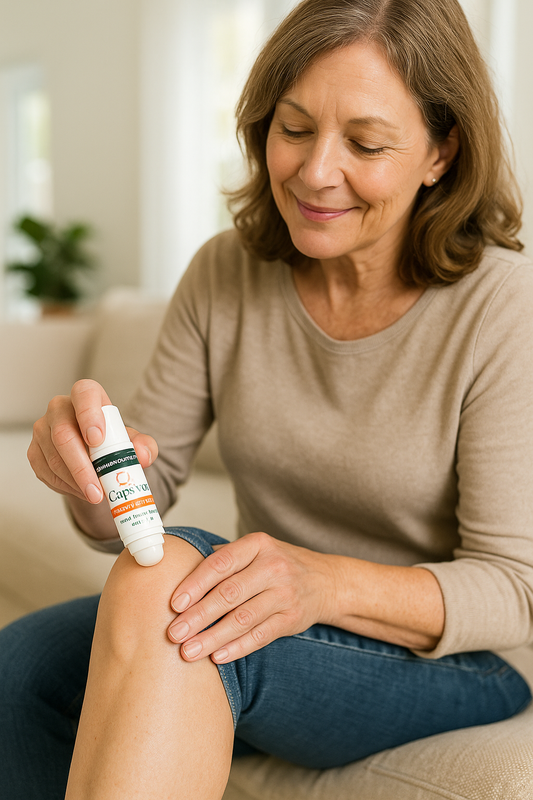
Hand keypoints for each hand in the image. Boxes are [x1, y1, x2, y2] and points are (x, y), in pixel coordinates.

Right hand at [28, 379, 156, 503]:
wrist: (94, 457)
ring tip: (95, 495)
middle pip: (63, 434)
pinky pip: (46, 471)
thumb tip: (143, 456)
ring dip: (75, 482)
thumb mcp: (133, 442)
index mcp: (86, 397)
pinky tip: (81, 491)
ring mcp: (43, 429)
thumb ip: (143, 446)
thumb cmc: (112, 442)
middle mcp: (60, 408)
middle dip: (81, 466)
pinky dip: (65, 486)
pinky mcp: (34, 451)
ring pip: (54, 458)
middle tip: (97, 489)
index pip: (83, 394)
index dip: (89, 415)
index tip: (97, 439)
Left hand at [167, 531, 335, 662]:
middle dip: (198, 616)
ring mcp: (285, 594)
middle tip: (173, 633)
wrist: (325, 580)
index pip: (221, 564)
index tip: (174, 604)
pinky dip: (237, 648)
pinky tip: (216, 656)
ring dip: (212, 637)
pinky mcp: (292, 619)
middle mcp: (273, 567)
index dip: (195, 584)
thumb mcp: (255, 550)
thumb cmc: (278, 564)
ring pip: (243, 619)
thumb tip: (177, 567)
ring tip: (188, 651)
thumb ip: (223, 557)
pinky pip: (260, 636)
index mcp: (257, 545)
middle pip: (229, 594)